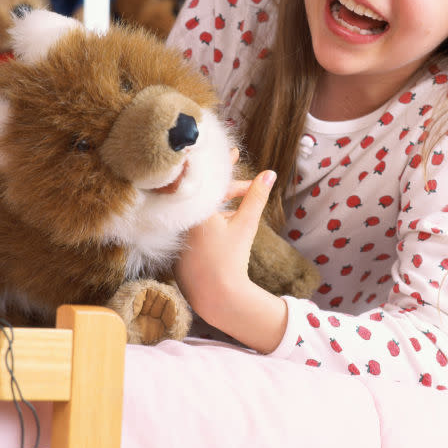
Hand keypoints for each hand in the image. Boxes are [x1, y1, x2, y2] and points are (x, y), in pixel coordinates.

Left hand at [174, 170, 287, 353]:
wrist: (216, 295)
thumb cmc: (232, 259)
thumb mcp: (246, 225)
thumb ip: (256, 197)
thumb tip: (269, 173)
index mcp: (197, 211)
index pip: (211, 180)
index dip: (225, 165)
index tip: (233, 152)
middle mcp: (182, 219)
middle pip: (207, 196)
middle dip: (230, 190)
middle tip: (250, 188)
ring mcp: (178, 234)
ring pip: (201, 211)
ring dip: (220, 206)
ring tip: (239, 210)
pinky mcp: (177, 247)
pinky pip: (193, 225)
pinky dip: (208, 221)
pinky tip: (224, 226)